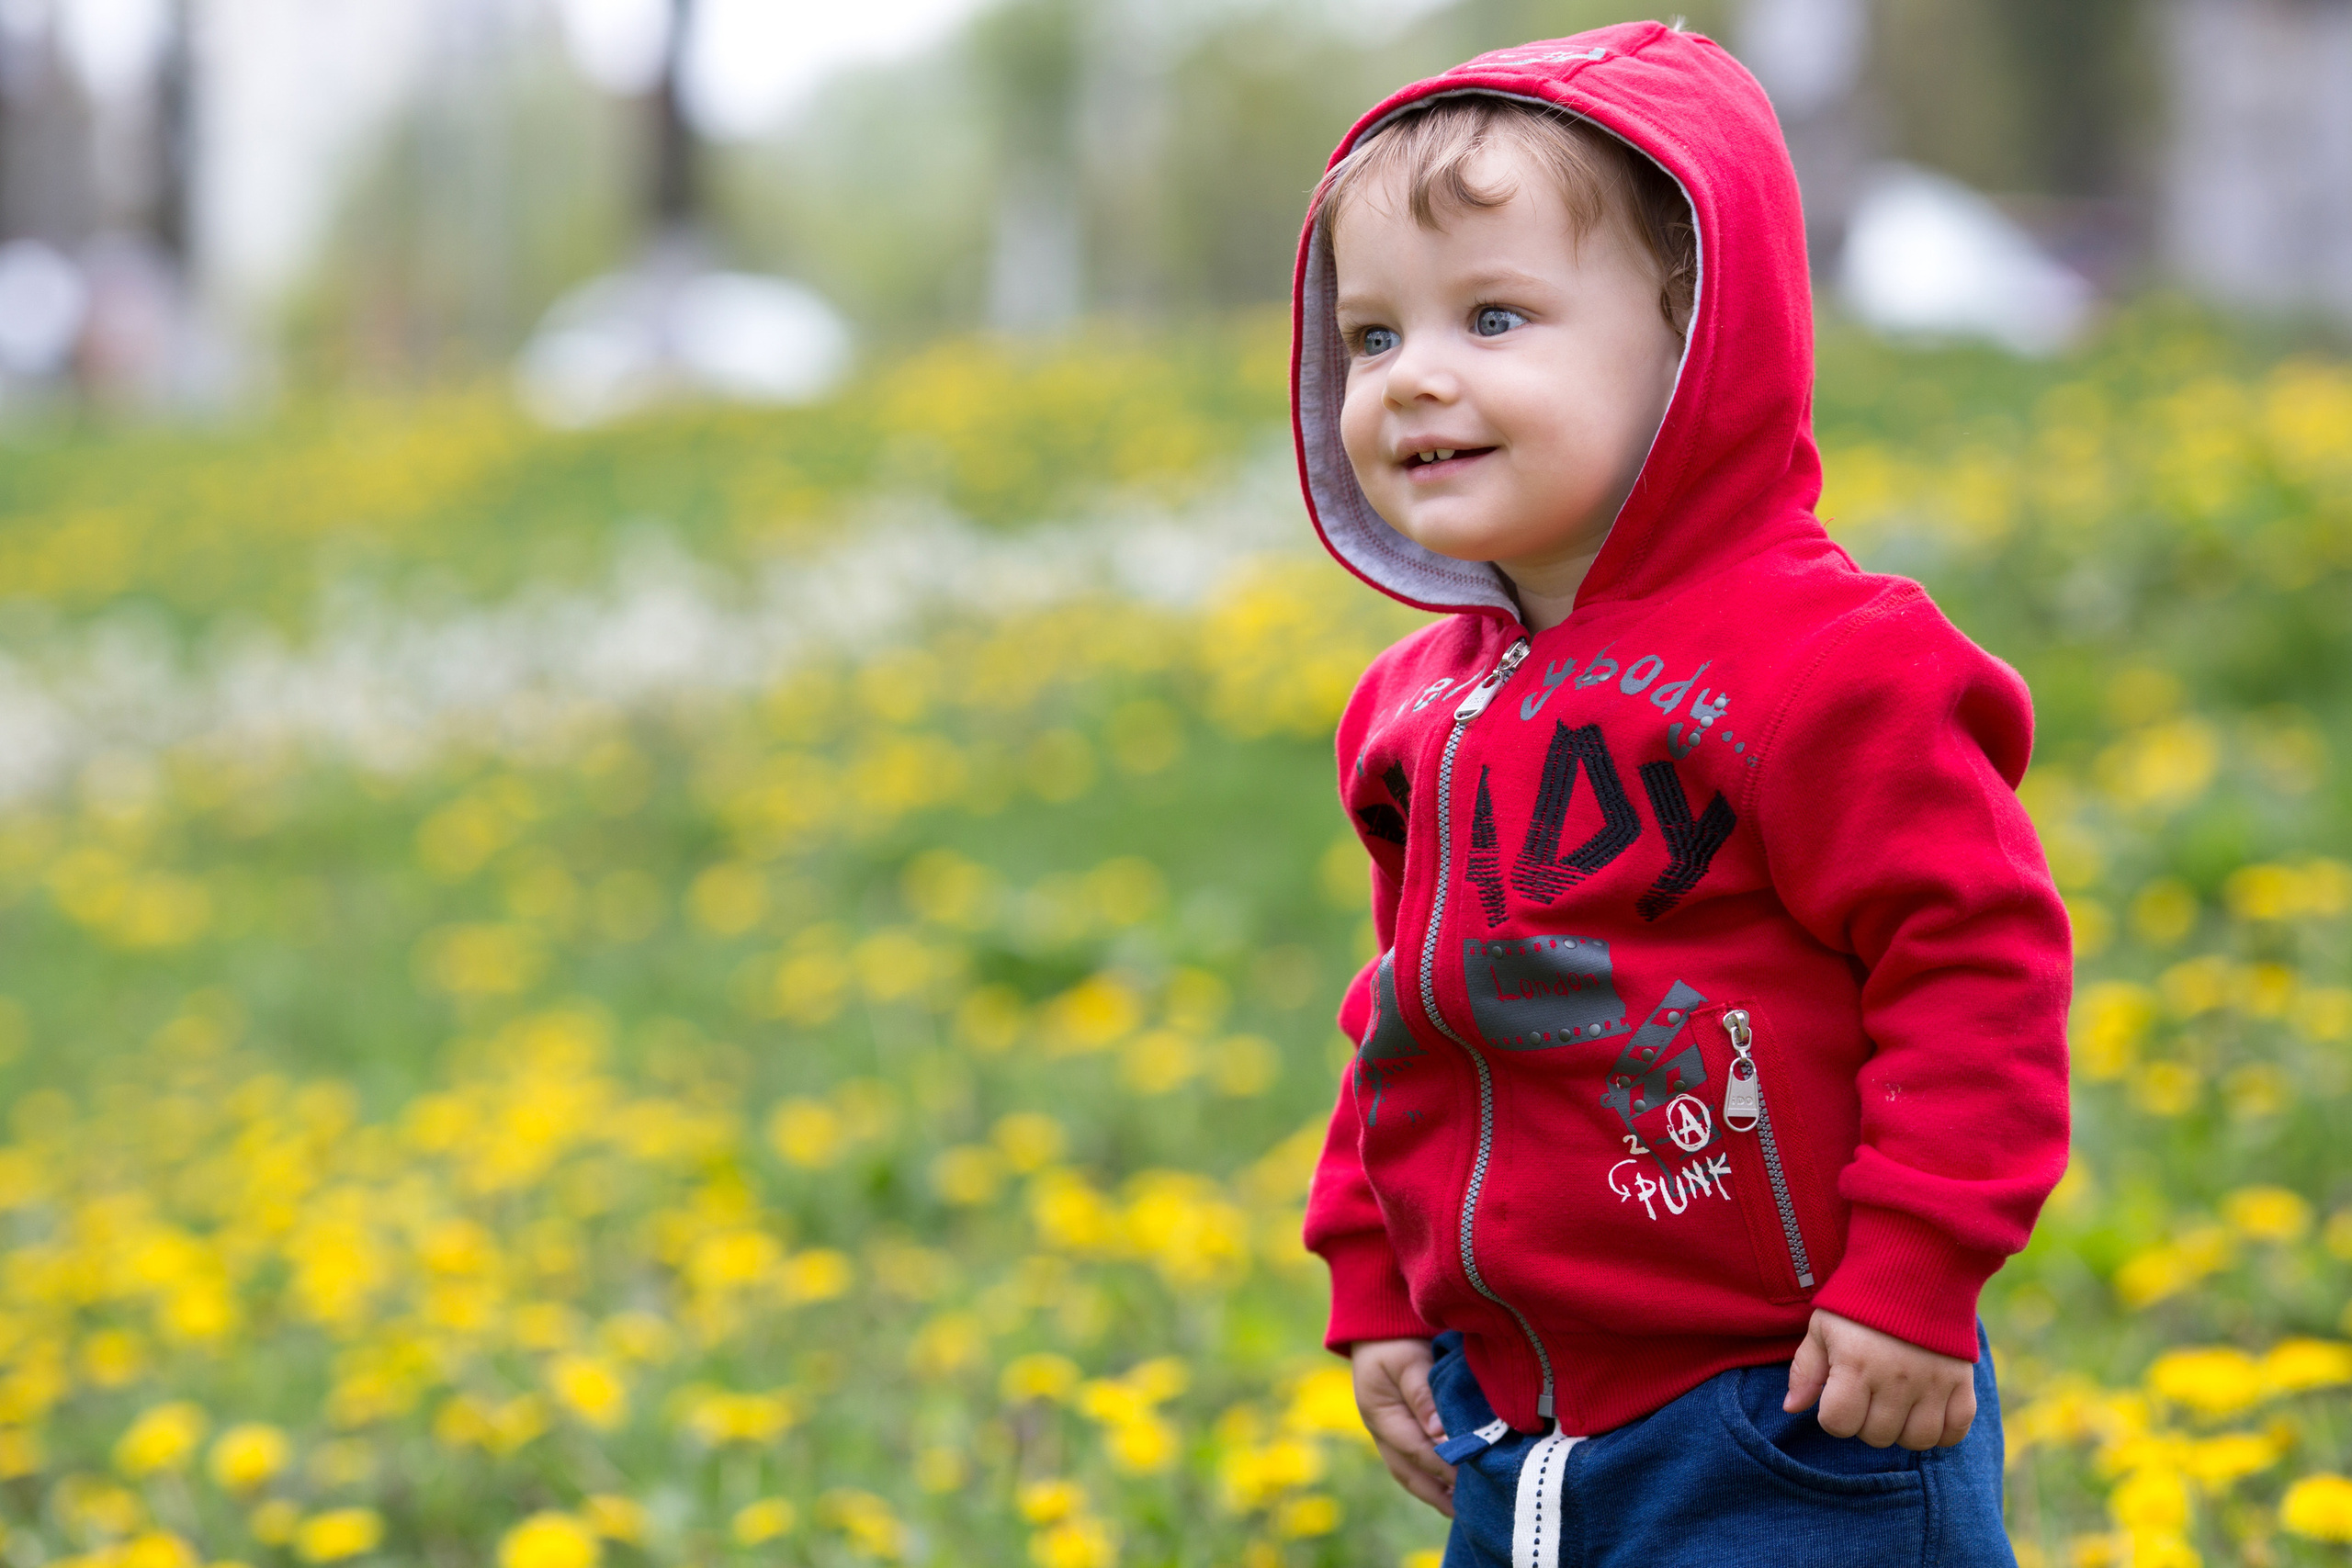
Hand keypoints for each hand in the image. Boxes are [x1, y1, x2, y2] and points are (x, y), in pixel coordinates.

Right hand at [1350, 1338, 1455, 1515]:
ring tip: (1463, 1508)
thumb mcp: (1407, 1360)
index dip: (1445, 1467)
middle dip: (1438, 1494)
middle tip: (1468, 1512)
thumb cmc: (1394, 1340)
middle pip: (1410, 1473)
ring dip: (1436, 1492)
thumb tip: (1439, 1433)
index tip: (1473, 1480)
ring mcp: (1388, 1433)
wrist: (1376, 1324)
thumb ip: (1422, 1394)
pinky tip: (1454, 1486)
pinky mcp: (1400, 1429)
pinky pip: (1415, 1462)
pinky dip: (1434, 1477)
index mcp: (1381, 1417)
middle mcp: (1382, 1432)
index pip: (1417, 1451)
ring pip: (1411, 1473)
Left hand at [1783, 1308, 1976, 1449]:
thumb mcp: (1823, 1327)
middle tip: (1867, 1395)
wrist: (1915, 1269)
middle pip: (1876, 1436)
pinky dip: (1942, 1432)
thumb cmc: (1860, 1301)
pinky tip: (1926, 1412)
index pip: (1838, 1424)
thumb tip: (1791, 1408)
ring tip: (1895, 1405)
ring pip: (1917, 1440)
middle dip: (1865, 1421)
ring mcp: (1933, 1383)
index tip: (1838, 1395)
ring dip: (1901, 1430)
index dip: (1832, 1415)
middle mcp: (1896, 1379)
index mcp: (1856, 1364)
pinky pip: (1956, 1431)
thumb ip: (1805, 1370)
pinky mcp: (1962, 1382)